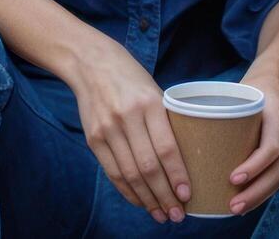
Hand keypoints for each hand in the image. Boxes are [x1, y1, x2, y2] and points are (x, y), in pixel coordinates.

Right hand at [68, 37, 192, 223]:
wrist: (91, 63)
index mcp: (149, 103)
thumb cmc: (131, 77)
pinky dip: (128, 191)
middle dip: (164, 196)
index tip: (187, 195)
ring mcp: (107, 130)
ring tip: (162, 214)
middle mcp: (127, 118)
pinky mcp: (93, 139)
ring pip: (130, 174)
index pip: (166, 147)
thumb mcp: (154, 91)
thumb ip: (165, 121)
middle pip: (147, 167)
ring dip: (147, 200)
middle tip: (178, 215)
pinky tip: (141, 202)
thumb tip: (185, 159)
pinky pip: (112, 172)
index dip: (177, 175)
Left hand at [228, 71, 278, 215]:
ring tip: (237, 208)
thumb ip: (219, 112)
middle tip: (233, 206)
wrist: (275, 77)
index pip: (272, 147)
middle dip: (257, 191)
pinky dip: (264, 189)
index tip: (232, 178)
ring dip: (260, 195)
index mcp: (277, 111)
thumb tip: (182, 136)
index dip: (254, 167)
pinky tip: (248, 200)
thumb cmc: (249, 87)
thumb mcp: (236, 93)